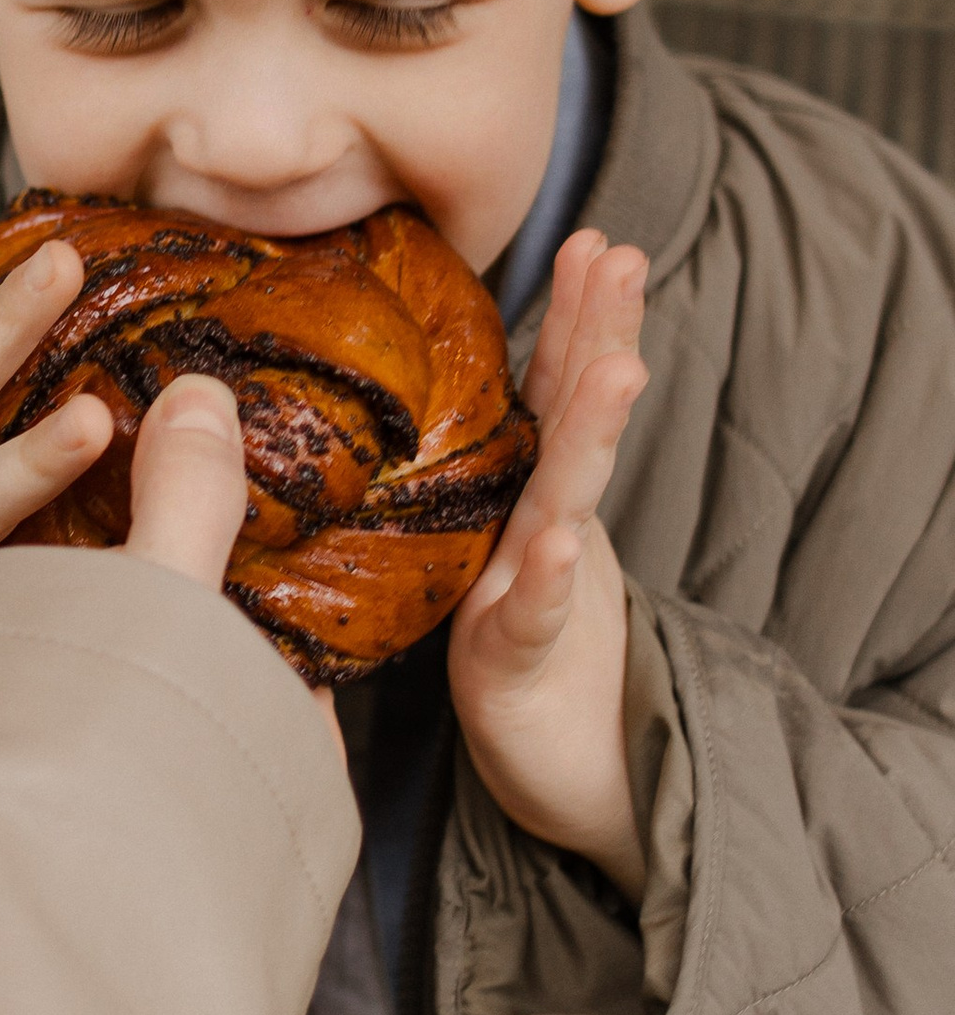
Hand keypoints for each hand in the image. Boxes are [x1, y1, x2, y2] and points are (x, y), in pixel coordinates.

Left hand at [448, 229, 649, 891]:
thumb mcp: (478, 553)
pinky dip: (549, 583)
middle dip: (599, 336)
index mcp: (528, 497)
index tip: (591, 240)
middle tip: (620, 254)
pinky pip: (533, 619)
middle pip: (572, 420)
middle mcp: (542, 530)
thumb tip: (394, 396)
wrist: (563, 774)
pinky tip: (560, 549)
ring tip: (617, 367)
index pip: (549, 391)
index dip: (572, 317)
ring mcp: (538, 593)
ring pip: (566, 504)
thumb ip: (465, 480)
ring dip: (592, 433)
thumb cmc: (510, 655)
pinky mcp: (518, 664)